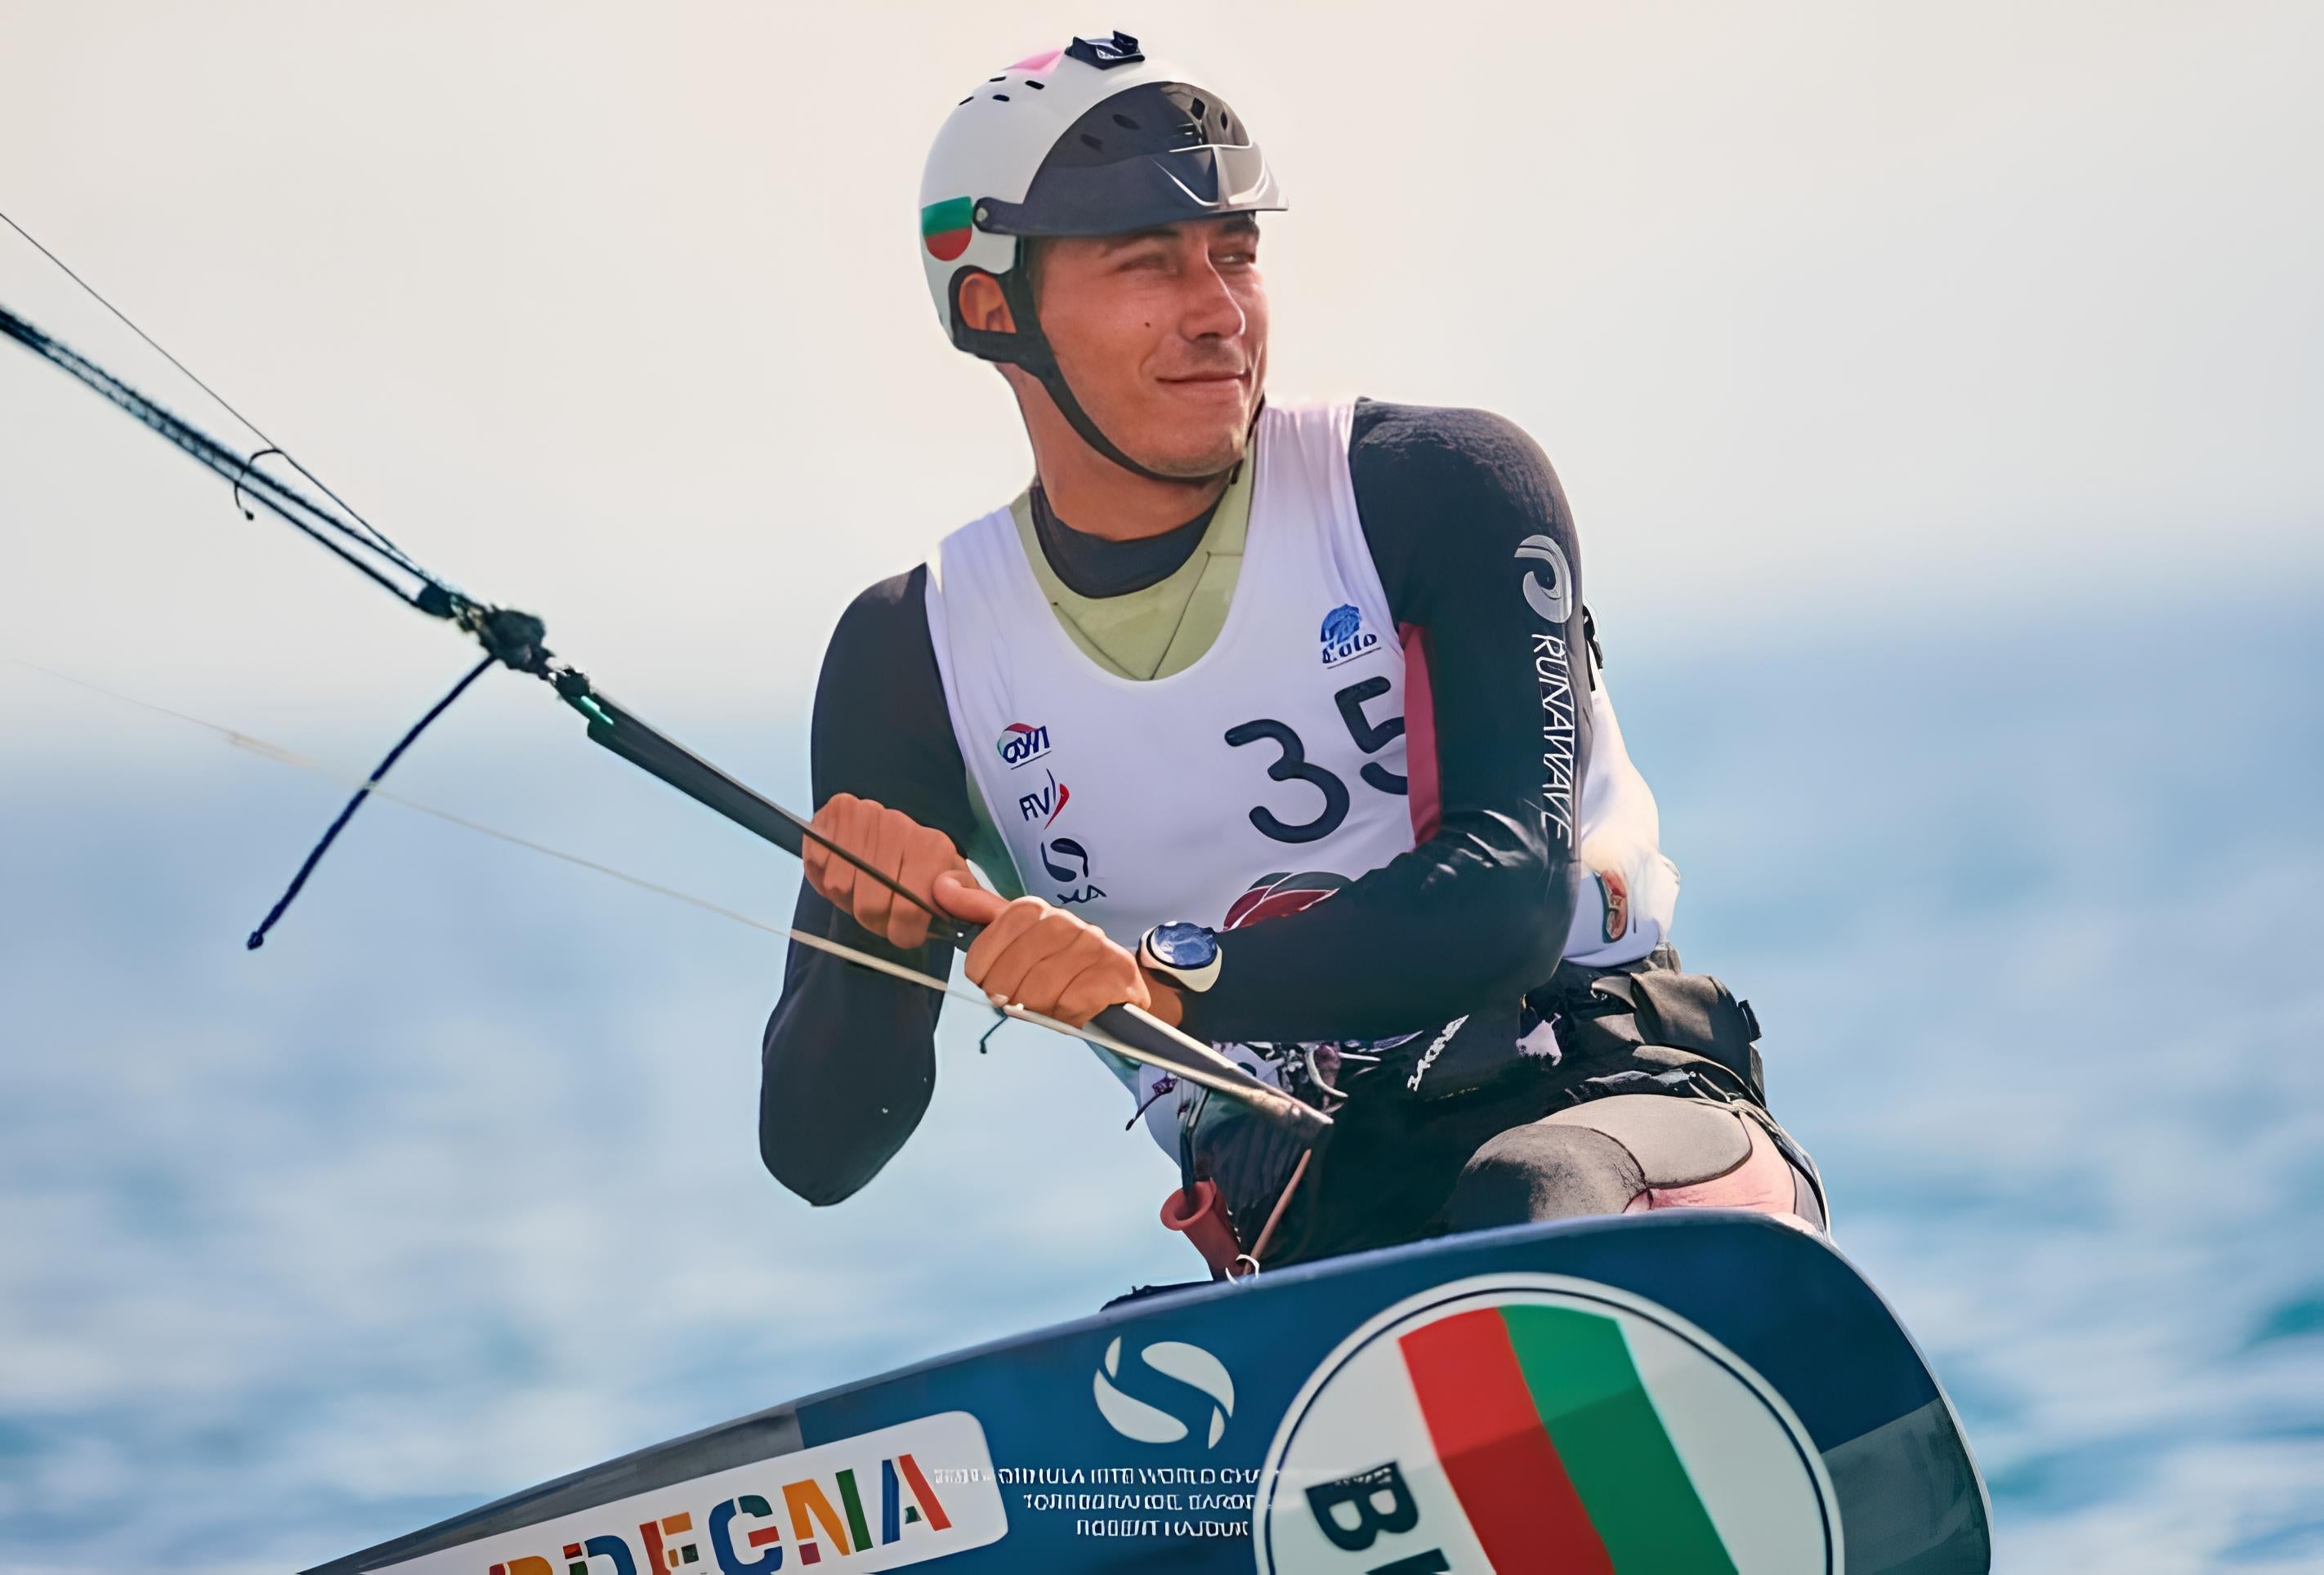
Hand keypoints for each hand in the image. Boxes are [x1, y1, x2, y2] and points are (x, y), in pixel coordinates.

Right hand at [801, 793, 969, 949]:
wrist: (891, 829)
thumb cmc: (922, 865)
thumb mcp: (952, 883)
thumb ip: (964, 900)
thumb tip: (957, 899)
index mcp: (932, 847)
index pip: (909, 910)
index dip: (903, 932)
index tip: (904, 933)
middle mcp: (899, 826)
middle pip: (870, 906)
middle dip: (874, 921)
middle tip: (881, 915)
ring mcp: (866, 815)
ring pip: (841, 888)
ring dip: (848, 899)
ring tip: (863, 890)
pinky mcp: (837, 811)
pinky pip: (819, 864)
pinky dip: (826, 878)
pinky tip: (844, 872)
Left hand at [933, 870, 1181, 1028]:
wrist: (1116, 985)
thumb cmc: (1059, 965)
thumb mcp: (1017, 937)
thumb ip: (980, 913)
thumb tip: (942, 885)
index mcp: (1036, 910)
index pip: (992, 936)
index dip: (985, 967)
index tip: (990, 981)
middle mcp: (1067, 922)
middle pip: (1013, 970)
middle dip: (1010, 993)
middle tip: (1019, 1000)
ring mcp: (1094, 946)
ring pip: (1040, 990)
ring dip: (1038, 1008)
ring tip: (1048, 1005)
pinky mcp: (1115, 974)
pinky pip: (1072, 1003)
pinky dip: (1066, 1015)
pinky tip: (1072, 1009)